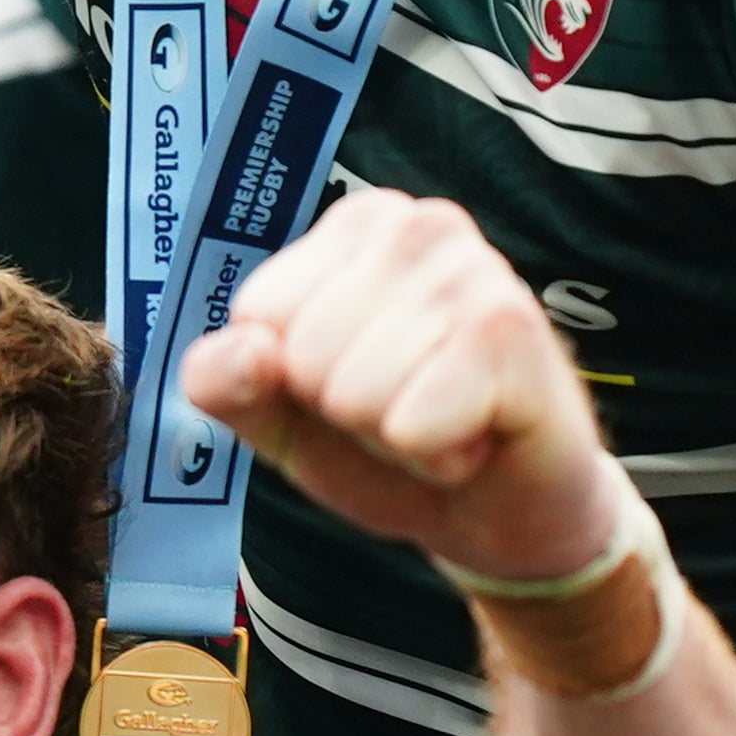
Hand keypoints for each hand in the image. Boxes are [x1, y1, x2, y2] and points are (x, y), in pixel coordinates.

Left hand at [177, 190, 638, 590]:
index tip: (361, 380)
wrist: (501, 510)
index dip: (295, 378)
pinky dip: (433, 454)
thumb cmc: (394, 443)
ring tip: (445, 417)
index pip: (256, 314)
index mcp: (355, 225)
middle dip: (347, 408)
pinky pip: (410, 422)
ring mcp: (470, 268)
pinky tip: (477, 434)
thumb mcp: (282, 417)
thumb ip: (225, 382)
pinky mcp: (510, 329)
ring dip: (395, 434)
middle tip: (409, 406)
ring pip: (352, 392)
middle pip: (301, 354)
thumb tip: (243, 350)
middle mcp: (416, 225)